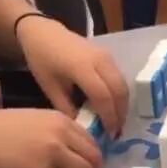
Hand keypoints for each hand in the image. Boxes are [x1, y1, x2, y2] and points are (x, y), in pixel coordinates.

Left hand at [16, 16, 127, 137]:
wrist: (44, 33)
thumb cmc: (43, 60)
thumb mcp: (49, 87)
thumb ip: (67, 108)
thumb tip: (83, 128)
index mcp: (81, 67)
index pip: (102, 96)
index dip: (108, 117)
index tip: (109, 134)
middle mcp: (99, 60)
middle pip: (119, 92)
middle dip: (120, 114)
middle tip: (116, 132)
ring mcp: (107, 57)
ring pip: (124, 86)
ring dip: (123, 106)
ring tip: (117, 122)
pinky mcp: (110, 57)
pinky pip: (121, 80)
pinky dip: (120, 96)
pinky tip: (114, 107)